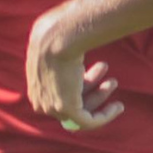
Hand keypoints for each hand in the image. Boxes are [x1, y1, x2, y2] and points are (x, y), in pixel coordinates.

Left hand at [26, 17, 123, 131]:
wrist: (58, 36)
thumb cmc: (57, 31)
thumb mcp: (52, 40)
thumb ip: (59, 46)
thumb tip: (69, 32)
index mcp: (34, 83)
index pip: (58, 93)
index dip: (79, 84)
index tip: (94, 75)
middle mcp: (39, 99)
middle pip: (70, 102)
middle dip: (91, 88)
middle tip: (106, 74)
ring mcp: (51, 107)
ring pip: (81, 111)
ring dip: (100, 96)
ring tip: (113, 81)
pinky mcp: (66, 110)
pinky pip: (88, 121)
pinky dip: (105, 116)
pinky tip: (118, 106)